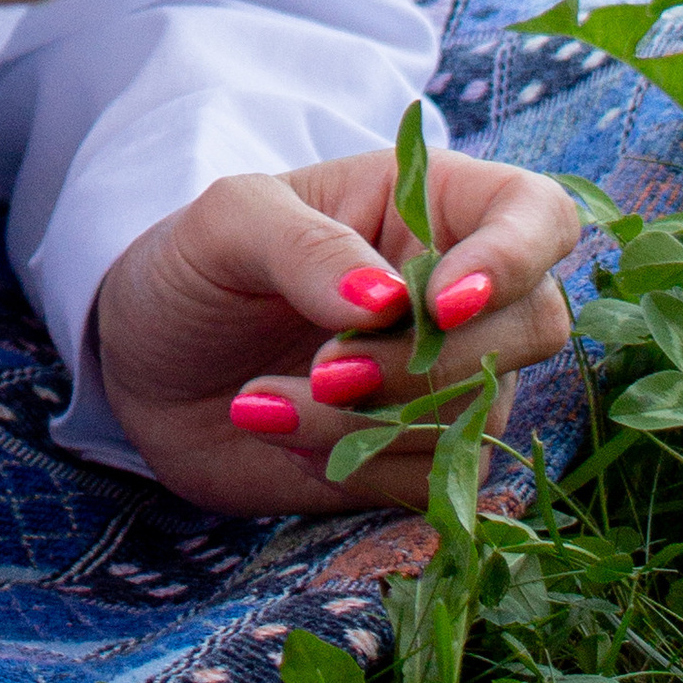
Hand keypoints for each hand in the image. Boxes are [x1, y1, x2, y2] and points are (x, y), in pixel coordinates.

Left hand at [91, 145, 577, 514]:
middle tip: (324, 367)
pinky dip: (354, 464)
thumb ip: (304, 247)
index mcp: (431, 204)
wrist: (144, 370)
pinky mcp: (419, 454)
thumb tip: (389, 301)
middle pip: (533, 326)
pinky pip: (435, 478)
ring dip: (367, 421)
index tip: (436, 305)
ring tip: (259, 400)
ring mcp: (446, 377)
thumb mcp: (226, 225)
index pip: (538, 216)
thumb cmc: (192, 268)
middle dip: (427, 363)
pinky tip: (274, 428)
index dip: (513, 261)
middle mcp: (458, 290)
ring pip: (478, 412)